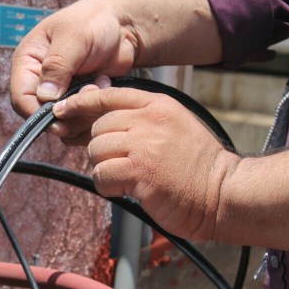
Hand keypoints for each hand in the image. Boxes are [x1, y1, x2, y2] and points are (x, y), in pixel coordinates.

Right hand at [9, 0, 139, 135]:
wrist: (122, 25)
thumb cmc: (94, 22)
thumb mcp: (73, 38)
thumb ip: (57, 66)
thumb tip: (45, 97)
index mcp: (27, 61)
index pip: (21, 98)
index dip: (36, 112)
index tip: (60, 115)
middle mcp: (39, 79)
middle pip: (42, 115)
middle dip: (67, 110)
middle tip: (89, 91)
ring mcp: (60, 91)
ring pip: (64, 119)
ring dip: (83, 108)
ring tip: (99, 82)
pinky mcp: (78, 98)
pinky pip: (81, 117)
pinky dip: (95, 106)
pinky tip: (104, 82)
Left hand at [53, 87, 239, 240]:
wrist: (225, 193)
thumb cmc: (196, 165)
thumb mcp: (173, 125)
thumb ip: (139, 118)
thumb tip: (96, 118)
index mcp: (157, 104)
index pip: (108, 95)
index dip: (80, 103)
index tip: (63, 110)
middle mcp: (150, 119)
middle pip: (97, 126)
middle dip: (99, 147)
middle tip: (116, 162)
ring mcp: (145, 145)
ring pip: (96, 150)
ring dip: (104, 167)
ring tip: (126, 176)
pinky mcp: (141, 172)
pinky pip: (101, 174)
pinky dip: (107, 185)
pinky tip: (125, 188)